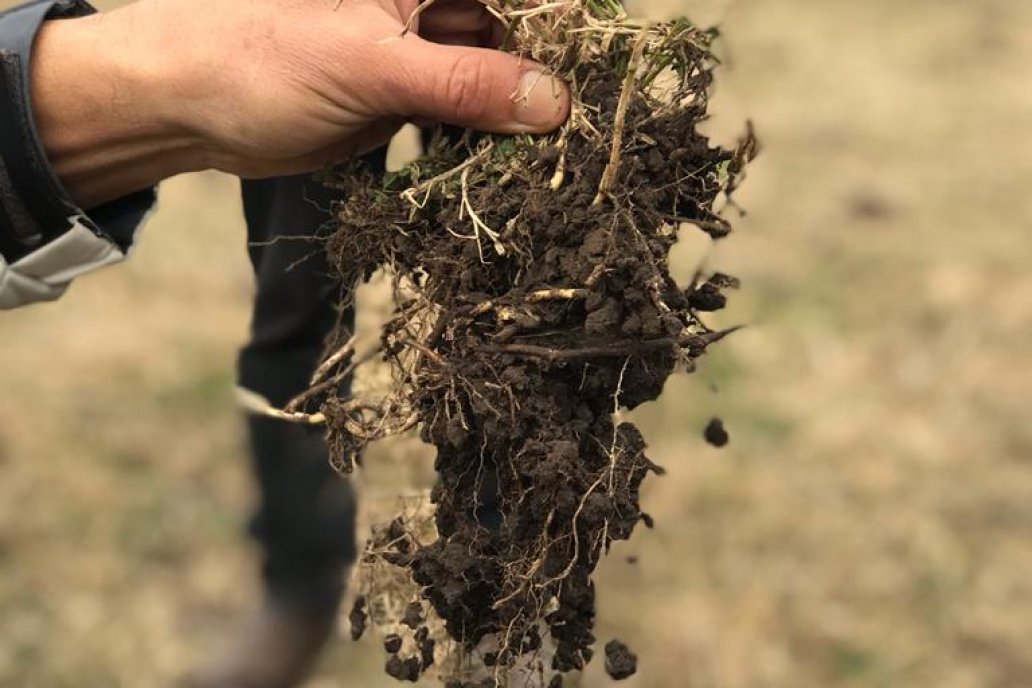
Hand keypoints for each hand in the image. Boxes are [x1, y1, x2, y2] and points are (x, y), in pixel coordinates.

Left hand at [31, 0, 570, 207]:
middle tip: (588, 142)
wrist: (189, 108)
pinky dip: (489, 145)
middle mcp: (433, 7)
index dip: (571, 30)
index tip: (612, 78)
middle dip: (552, 84)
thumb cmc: (261, 61)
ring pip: (500, 82)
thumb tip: (555, 102)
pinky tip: (506, 173)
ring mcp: (425, 54)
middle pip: (522, 36)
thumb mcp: (371, 67)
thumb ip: (465, 82)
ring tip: (553, 169)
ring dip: (523, 123)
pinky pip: (470, 118)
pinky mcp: (413, 99)